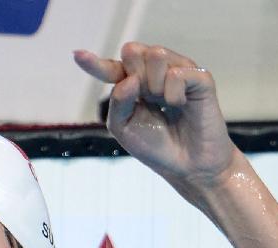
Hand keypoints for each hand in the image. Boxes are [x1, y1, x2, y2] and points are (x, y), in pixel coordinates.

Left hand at [74, 42, 237, 187]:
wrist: (187, 167)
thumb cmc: (157, 148)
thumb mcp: (125, 128)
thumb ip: (118, 102)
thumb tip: (130, 79)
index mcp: (134, 85)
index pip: (112, 67)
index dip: (95, 62)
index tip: (77, 56)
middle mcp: (156, 72)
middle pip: (133, 50)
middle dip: (134, 75)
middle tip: (148, 100)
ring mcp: (179, 72)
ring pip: (156, 54)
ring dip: (154, 85)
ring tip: (166, 105)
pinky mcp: (200, 78)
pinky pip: (177, 74)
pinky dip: (173, 94)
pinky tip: (180, 106)